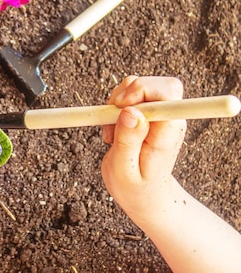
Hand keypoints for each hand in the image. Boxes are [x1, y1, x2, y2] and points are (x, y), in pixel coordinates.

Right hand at [101, 75, 186, 217]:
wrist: (144, 195)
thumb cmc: (135, 188)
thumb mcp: (124, 170)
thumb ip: (128, 140)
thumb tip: (131, 111)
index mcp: (167, 133)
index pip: (167, 93)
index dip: (141, 90)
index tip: (120, 105)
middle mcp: (169, 120)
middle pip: (159, 84)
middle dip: (128, 91)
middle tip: (112, 116)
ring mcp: (160, 116)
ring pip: (140, 86)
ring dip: (118, 102)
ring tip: (111, 131)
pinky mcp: (149, 115)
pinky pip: (132, 95)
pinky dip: (116, 106)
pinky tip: (113, 128)